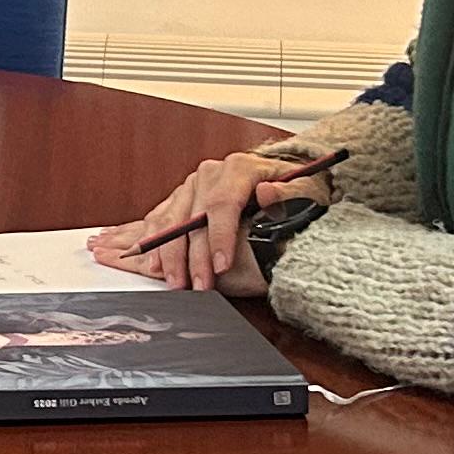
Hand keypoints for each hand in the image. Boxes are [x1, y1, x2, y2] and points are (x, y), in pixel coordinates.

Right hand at [90, 141, 338, 293]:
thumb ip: (290, 192)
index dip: (219, 236)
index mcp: (239, 168)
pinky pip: (159, 219)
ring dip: (166, 253)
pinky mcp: (181, 198)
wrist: (286, 182)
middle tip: (194, 284)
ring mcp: (192, 186)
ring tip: (169, 279)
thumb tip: (268, 192)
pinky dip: (151, 242)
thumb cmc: (297, 190)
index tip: (221, 266)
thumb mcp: (306, 190)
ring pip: (169, 219)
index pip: (223, 203)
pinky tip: (148, 261)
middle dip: (190, 255)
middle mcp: (211, 174)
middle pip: (191, 216)